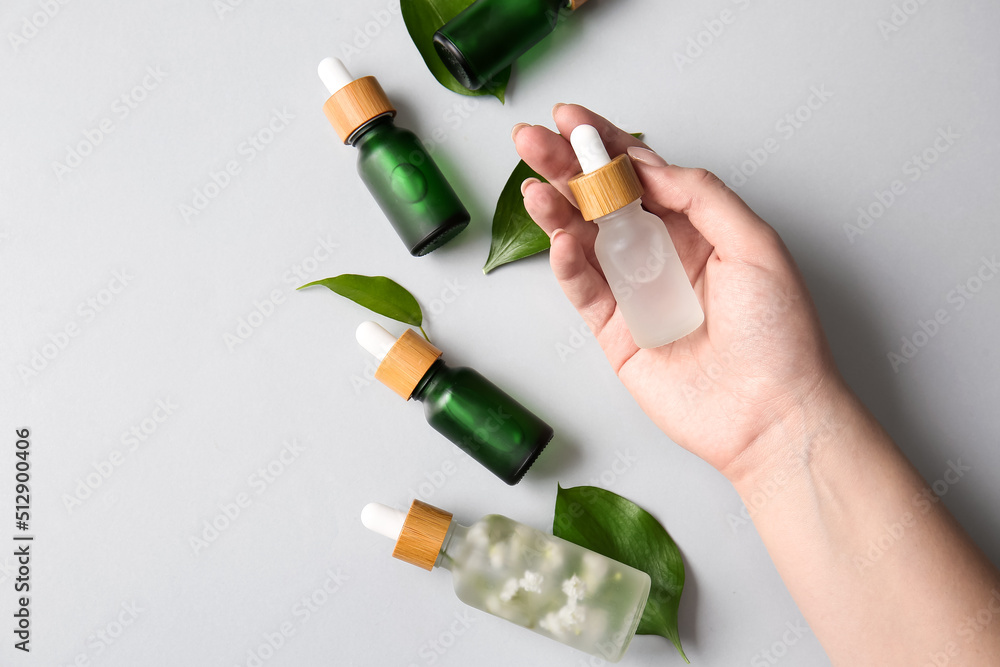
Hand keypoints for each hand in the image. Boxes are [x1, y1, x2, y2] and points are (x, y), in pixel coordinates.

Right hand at [513, 104, 845, 479]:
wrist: (770, 413)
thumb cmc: (778, 334)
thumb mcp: (755, 244)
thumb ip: (702, 197)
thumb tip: (651, 165)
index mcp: (696, 229)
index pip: (641, 174)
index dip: (605, 145)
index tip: (572, 120)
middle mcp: (660, 256)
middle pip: (602, 201)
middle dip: (565, 169)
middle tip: (531, 140)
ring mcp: (634, 293)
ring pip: (583, 240)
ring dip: (556, 210)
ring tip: (534, 186)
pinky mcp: (615, 333)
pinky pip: (583, 290)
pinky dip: (567, 264)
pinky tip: (561, 239)